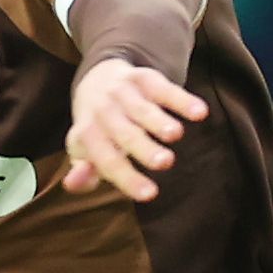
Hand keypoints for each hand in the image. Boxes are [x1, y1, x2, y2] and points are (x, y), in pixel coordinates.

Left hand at [61, 57, 209, 202]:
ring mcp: (124, 93)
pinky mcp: (144, 78)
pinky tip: (200, 113)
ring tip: (175, 135)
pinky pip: (164, 88)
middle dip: (144, 148)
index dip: (126, 178)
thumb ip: (83, 174)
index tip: (150, 194)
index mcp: (87, 134)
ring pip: (142, 109)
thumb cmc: (97, 130)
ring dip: (159, 121)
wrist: (98, 80)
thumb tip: (72, 183)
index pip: (106, 159)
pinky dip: (182, 99)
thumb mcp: (83, 152)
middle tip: (165, 163)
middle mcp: (104, 112)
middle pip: (125, 133)